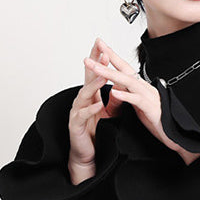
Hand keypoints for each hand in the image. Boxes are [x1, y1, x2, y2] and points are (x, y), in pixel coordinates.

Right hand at [68, 38, 123, 180]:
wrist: (87, 153)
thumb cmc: (96, 133)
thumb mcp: (109, 114)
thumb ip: (115, 100)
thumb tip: (122, 86)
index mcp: (90, 97)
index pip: (94, 75)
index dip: (98, 61)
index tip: (104, 46)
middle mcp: (82, 101)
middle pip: (87, 79)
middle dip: (94, 64)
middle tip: (101, 51)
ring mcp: (77, 112)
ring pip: (84, 95)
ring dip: (93, 84)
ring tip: (102, 75)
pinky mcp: (76, 125)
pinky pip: (83, 115)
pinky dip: (90, 110)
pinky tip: (98, 105)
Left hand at [84, 43, 191, 159]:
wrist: (176, 133)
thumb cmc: (158, 120)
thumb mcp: (140, 105)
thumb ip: (130, 95)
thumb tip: (118, 88)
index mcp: (140, 87)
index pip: (124, 68)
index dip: (112, 56)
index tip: (100, 45)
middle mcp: (144, 87)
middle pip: (124, 69)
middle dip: (109, 56)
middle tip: (96, 45)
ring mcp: (148, 96)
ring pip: (127, 81)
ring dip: (110, 73)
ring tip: (96, 67)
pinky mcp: (150, 108)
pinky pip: (136, 100)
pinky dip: (125, 95)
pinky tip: (113, 91)